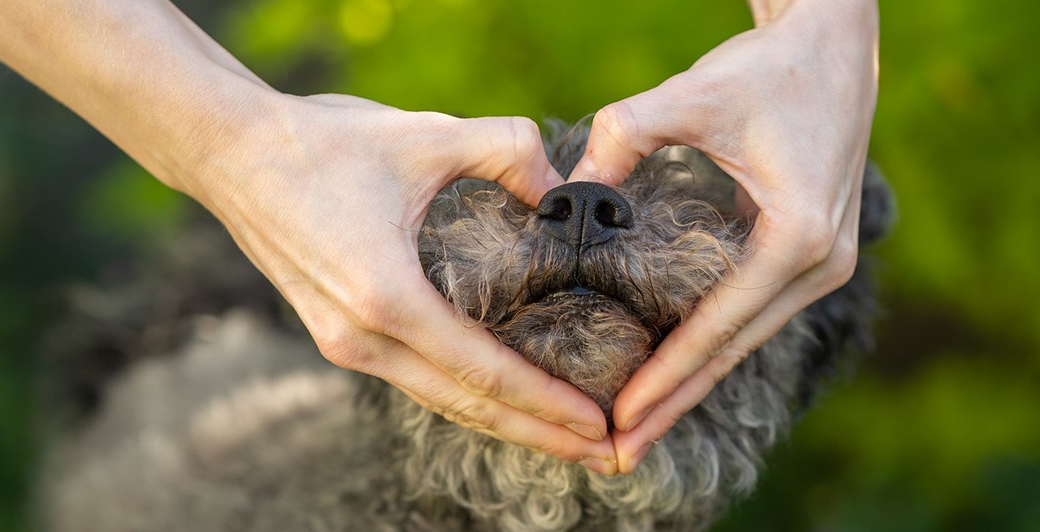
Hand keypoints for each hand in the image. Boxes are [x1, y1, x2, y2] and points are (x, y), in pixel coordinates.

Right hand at [183, 93, 617, 470]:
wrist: (231, 153)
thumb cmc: (321, 142)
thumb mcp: (424, 134)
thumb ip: (507, 149)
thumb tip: (564, 186)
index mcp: (387, 298)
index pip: (484, 372)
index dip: (547, 404)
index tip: (599, 425)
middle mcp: (362, 337)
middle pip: (467, 406)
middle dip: (540, 435)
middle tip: (605, 455)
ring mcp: (343, 342)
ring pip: (439, 399)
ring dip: (504, 422)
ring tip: (563, 439)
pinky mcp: (334, 332)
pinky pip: (414, 377)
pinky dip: (464, 395)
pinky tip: (498, 397)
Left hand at [569, 0, 878, 472]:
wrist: (832, 43)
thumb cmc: (764, 67)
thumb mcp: (688, 96)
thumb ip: (623, 134)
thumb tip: (566, 189)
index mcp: (797, 234)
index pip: (718, 325)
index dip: (664, 374)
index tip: (618, 416)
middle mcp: (821, 262)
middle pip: (733, 351)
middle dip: (672, 404)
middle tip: (615, 452)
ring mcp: (824, 265)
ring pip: (743, 342)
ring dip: (689, 387)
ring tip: (635, 433)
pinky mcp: (810, 258)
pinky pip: (751, 317)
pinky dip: (708, 351)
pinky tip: (667, 380)